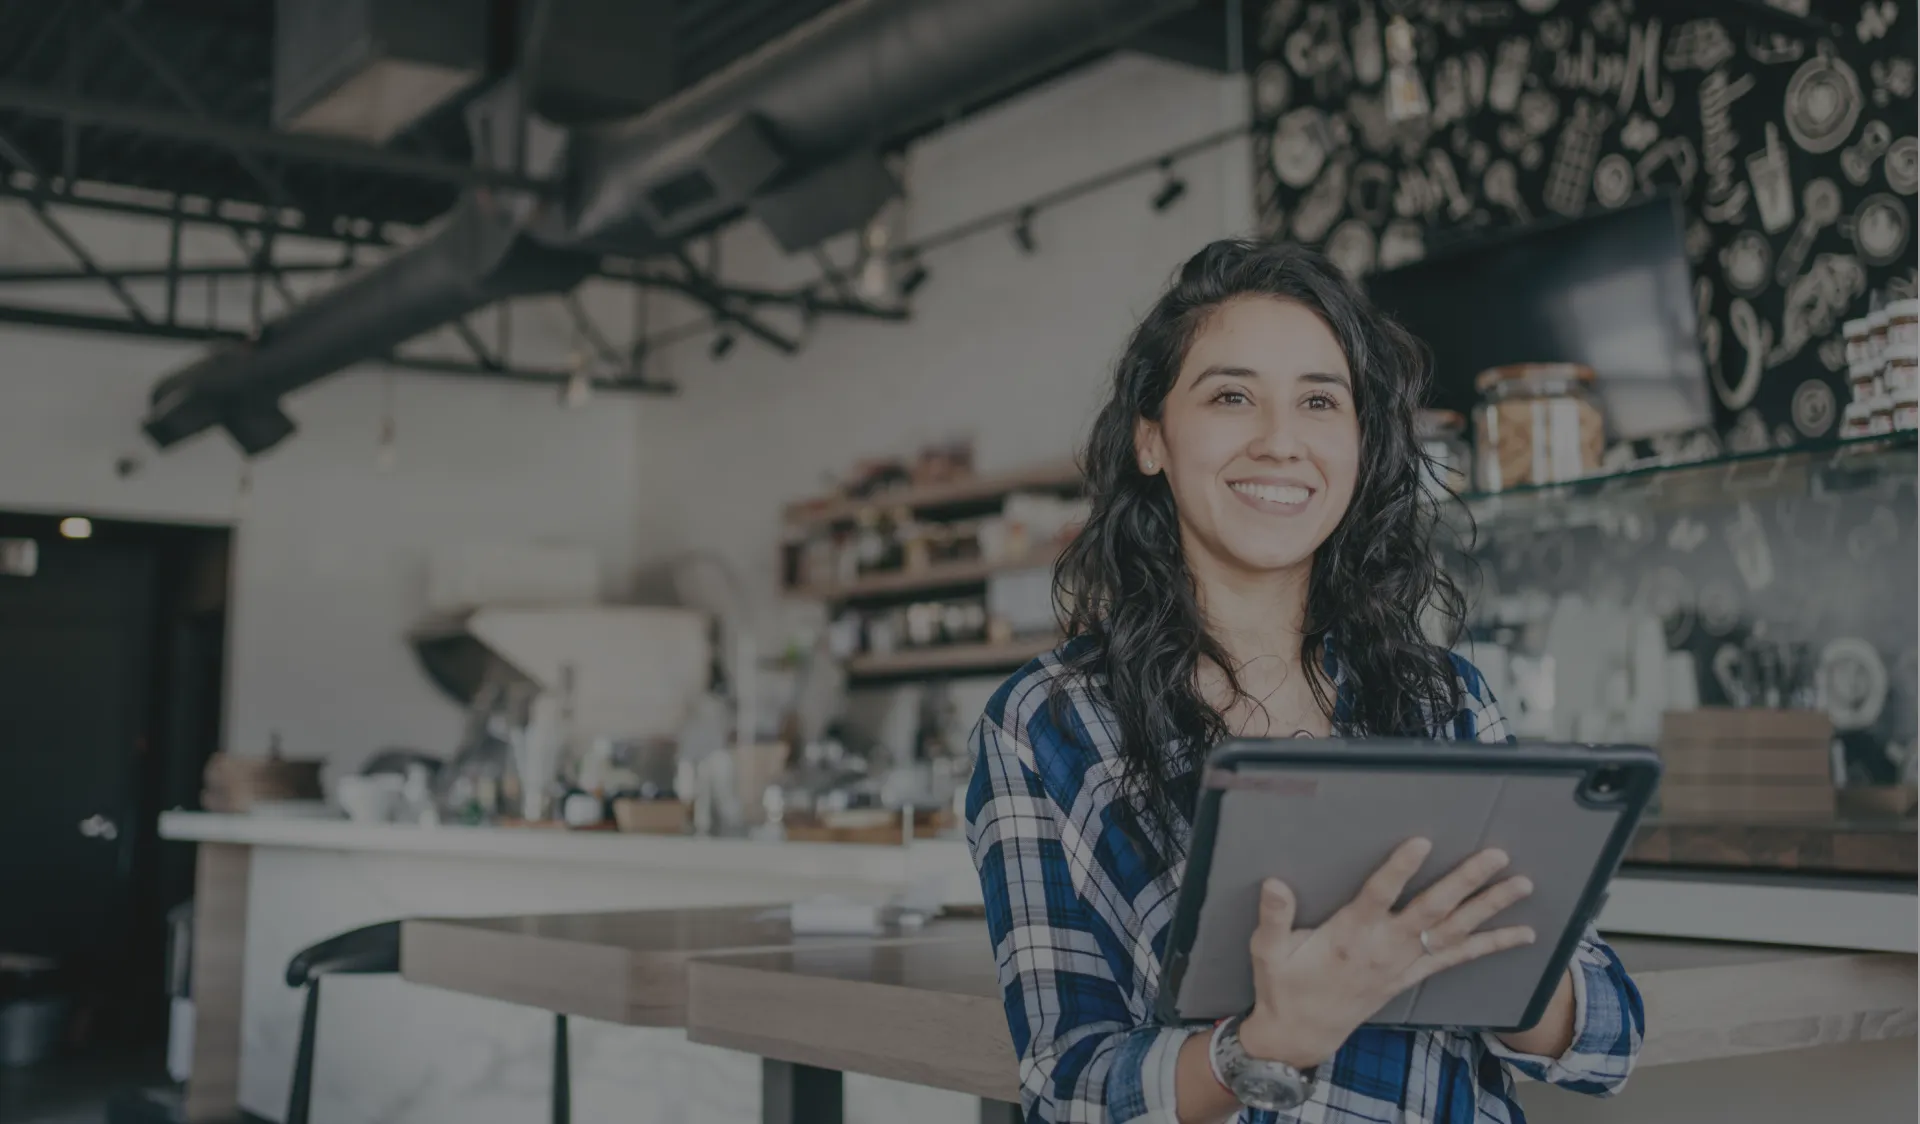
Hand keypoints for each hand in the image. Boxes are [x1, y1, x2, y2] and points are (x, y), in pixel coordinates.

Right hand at [1237, 838, 1535, 1069]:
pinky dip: (1490, 945)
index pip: (1378, 895)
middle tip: (1496, 856)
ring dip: (1489, 907)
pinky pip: (1457, 958)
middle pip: (1432, 910)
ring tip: (1521, 885)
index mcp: (1349, 935)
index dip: (1400, 869)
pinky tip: (1521, 934)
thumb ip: (1273, 916)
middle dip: (1466, 881)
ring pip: (1454, 931)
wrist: (1300, 1034)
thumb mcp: (1267, 952)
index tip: (1422, 842)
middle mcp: (1384, 947)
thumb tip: (1275, 883)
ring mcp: (1403, 964)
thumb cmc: (1284, 986)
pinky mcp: (1411, 976)